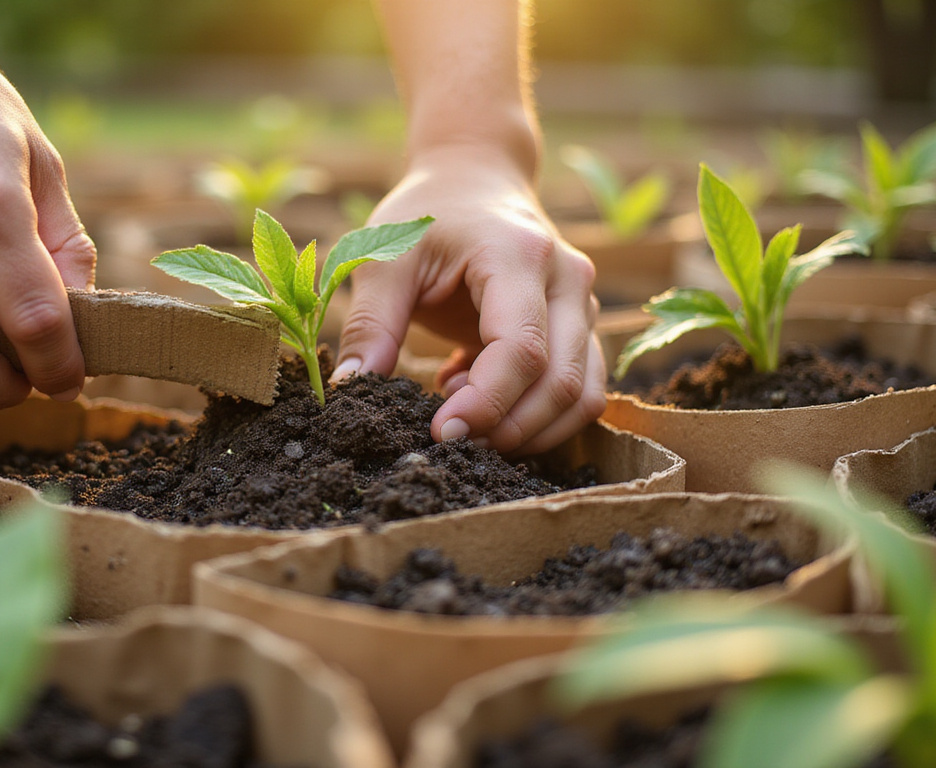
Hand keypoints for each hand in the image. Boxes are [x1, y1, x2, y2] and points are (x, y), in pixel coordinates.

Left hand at [331, 145, 605, 454]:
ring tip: (467, 420)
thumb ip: (370, 323)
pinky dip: (539, 414)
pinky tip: (479, 397)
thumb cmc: (427, 214)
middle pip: (562, 380)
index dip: (486, 403)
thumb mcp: (386, 256)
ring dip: (531, 430)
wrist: (475, 176)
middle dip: (509, 427)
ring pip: (584, 393)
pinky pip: (583, 389)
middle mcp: (567, 279)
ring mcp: (583, 303)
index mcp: (519, 256)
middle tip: (451, 439)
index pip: (521, 349)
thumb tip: (351, 389)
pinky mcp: (581, 326)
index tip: (439, 431)